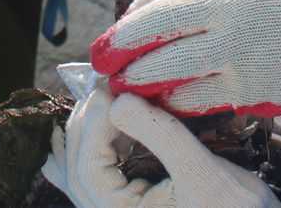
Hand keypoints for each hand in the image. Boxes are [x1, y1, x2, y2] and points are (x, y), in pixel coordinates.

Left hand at [41, 88, 279, 207]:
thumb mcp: (206, 173)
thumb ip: (162, 136)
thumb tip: (118, 99)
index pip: (87, 170)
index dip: (92, 126)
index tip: (109, 90)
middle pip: (75, 168)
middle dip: (86, 123)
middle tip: (105, 85)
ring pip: (79, 170)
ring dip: (86, 131)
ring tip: (103, 97)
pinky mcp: (129, 202)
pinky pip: (95, 173)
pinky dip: (91, 145)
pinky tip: (104, 120)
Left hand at [89, 0, 280, 116]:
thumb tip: (183, 3)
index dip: (134, 15)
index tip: (120, 30)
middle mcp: (224, 7)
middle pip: (153, 27)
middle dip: (120, 45)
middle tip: (100, 59)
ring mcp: (236, 47)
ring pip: (168, 66)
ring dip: (140, 78)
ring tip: (124, 86)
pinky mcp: (252, 84)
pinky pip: (199, 96)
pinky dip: (178, 101)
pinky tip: (168, 104)